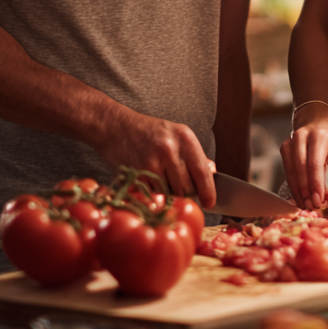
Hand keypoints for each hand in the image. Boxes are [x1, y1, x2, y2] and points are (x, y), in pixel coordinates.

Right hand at [98, 108, 216, 208]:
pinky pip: (153, 195)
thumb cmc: (148, 131)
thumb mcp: (176, 134)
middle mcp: (170, 150)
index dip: (208, 191)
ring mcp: (152, 163)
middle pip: (187, 188)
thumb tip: (212, 172)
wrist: (115, 126)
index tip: (209, 202)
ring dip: (169, 195)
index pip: (203, 172)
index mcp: (184, 138)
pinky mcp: (137, 175)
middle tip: (179, 188)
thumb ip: (195, 154)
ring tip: (162, 180)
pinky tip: (150, 181)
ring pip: (170, 194)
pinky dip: (154, 194)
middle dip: (186, 194)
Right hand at [279, 105, 327, 208]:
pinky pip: (287, 170)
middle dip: (306, 190)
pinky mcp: (284, 147)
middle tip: (312, 206)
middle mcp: (302, 137)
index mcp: (319, 137)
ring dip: (298, 190)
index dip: (316, 184)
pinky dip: (293, 185)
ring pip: (291, 170)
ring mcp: (291, 141)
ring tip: (305, 204)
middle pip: (301, 168)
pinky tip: (299, 196)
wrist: (316, 119)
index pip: (315, 164)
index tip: (319, 201)